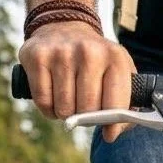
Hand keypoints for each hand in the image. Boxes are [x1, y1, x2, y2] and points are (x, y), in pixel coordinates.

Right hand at [18, 21, 136, 141]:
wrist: (63, 29)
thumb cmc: (95, 63)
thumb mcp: (118, 74)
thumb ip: (125, 105)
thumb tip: (111, 134)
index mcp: (115, 57)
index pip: (115, 105)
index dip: (111, 124)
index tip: (109, 131)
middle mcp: (89, 51)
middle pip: (87, 110)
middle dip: (86, 118)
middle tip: (85, 109)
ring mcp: (61, 52)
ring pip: (64, 109)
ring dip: (66, 114)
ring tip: (69, 100)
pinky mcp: (37, 57)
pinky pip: (44, 101)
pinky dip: (48, 109)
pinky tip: (54, 98)